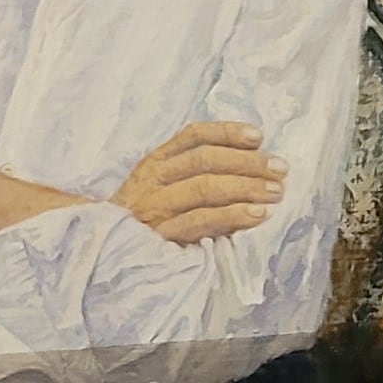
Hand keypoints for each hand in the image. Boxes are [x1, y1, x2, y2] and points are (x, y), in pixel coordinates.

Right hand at [116, 121, 284, 243]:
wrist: (103, 250)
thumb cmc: (147, 216)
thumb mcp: (163, 186)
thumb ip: (195, 173)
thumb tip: (252, 163)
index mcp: (156, 161)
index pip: (193, 136)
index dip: (227, 132)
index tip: (258, 136)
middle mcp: (154, 179)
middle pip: (204, 160)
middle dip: (247, 162)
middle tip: (280, 169)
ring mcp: (156, 208)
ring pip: (204, 188)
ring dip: (245, 187)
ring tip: (276, 191)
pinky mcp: (161, 237)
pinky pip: (201, 222)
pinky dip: (232, 216)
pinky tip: (257, 215)